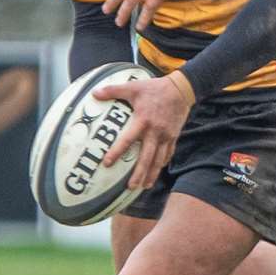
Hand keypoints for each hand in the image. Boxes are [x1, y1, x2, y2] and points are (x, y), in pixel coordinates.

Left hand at [95, 76, 192, 190]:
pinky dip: (162, 163)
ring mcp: (166, 135)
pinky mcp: (174, 136)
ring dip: (152, 173)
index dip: (117, 152)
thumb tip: (94, 93)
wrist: (181, 89)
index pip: (128, 140)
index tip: (107, 163)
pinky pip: (168, 153)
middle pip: (146, 157)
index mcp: (143, 121)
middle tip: (131, 187)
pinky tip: (157, 170)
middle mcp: (155, 131)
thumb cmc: (155, 88)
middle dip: (139, 173)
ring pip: (159, 159)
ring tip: (145, 186)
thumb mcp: (134, 87)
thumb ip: (113, 90)